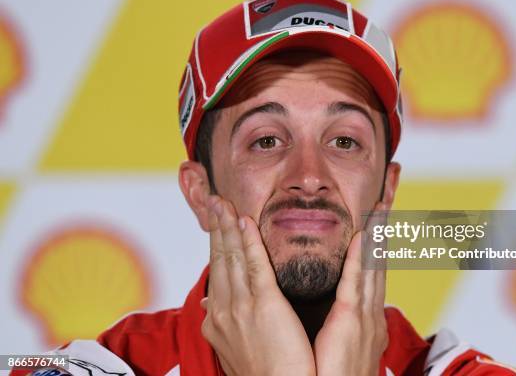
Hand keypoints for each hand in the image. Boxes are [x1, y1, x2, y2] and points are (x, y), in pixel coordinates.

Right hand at [201, 196, 315, 375]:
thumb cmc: (261, 372)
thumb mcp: (231, 345)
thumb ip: (221, 320)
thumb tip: (207, 305)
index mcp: (216, 318)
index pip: (216, 270)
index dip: (216, 243)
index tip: (216, 221)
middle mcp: (222, 309)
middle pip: (219, 258)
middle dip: (216, 227)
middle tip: (214, 200)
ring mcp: (240, 306)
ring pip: (231, 256)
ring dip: (227, 226)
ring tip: (223, 202)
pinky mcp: (264, 305)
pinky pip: (254, 265)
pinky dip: (248, 241)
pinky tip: (244, 221)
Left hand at [313, 203, 387, 375]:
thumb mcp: (343, 349)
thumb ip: (343, 327)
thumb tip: (340, 316)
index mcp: (367, 321)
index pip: (372, 275)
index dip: (376, 248)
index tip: (377, 224)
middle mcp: (371, 314)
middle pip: (378, 265)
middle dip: (382, 234)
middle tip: (385, 204)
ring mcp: (365, 317)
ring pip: (372, 266)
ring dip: (376, 236)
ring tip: (380, 209)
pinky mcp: (351, 321)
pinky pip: (356, 281)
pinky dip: (361, 256)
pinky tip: (364, 235)